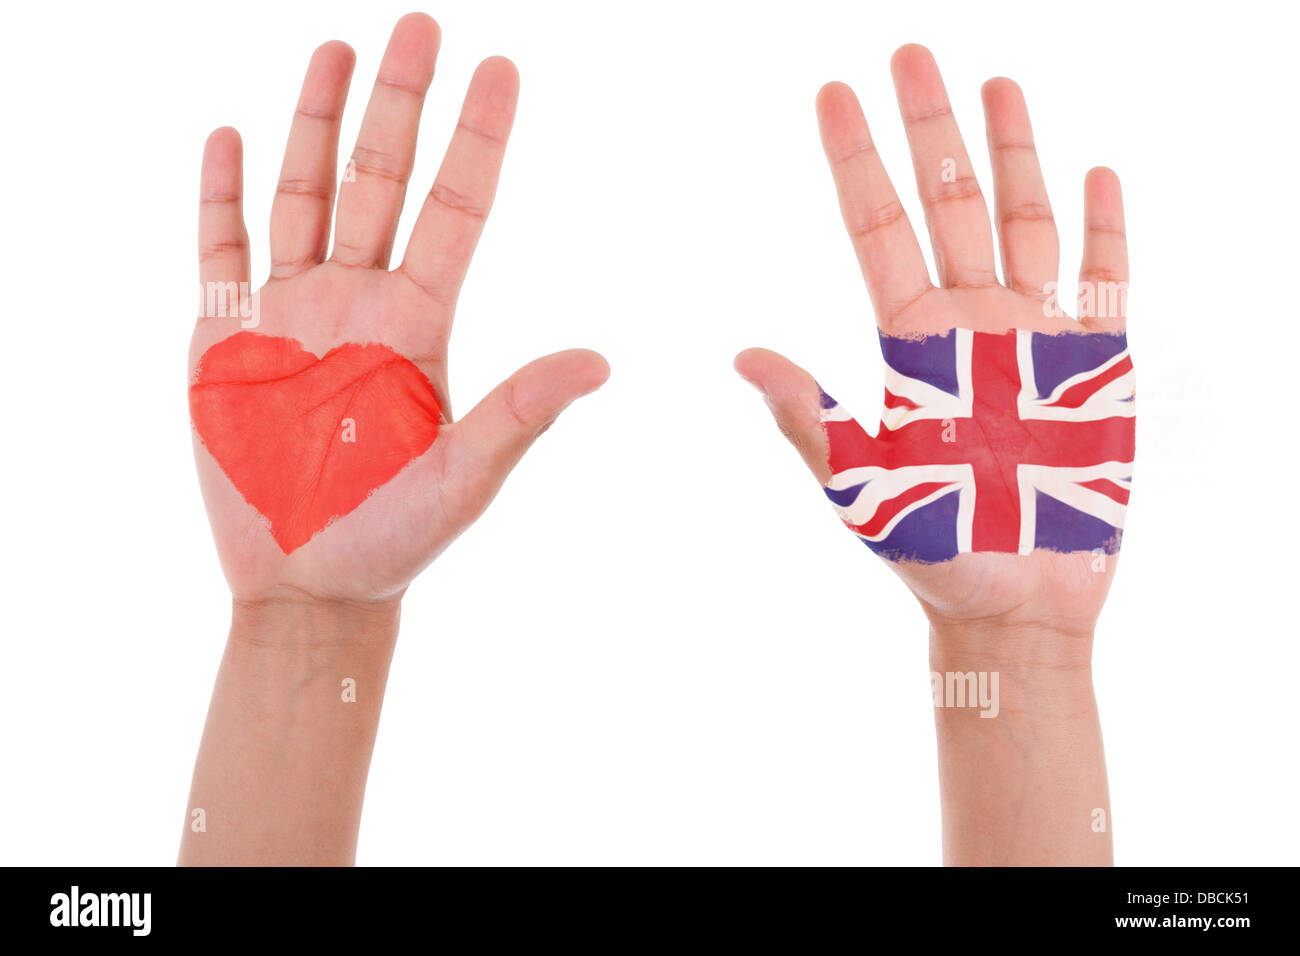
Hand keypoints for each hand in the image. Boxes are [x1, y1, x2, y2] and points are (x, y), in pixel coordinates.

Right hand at [191, 13, 607, 606]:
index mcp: (419, 325)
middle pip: (381, 182)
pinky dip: (219, 193)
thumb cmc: (392, 541)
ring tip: (337, 50)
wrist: (306, 585)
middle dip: (400, 104)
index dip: (477, 139)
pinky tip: (229, 133)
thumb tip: (604, 361)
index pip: (456, 209)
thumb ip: (521, 412)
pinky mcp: (226, 336)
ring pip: (304, 194)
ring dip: (317, 123)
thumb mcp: (464, 477)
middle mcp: (360, 302)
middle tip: (421, 24)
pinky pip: (221, 247)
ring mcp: (293, 311)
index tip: (501, 69)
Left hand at [736, 45, 1132, 645]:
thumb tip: (738, 354)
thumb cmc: (930, 549)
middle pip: (948, 202)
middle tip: (910, 51)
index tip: (833, 91)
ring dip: (1013, 153)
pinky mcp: (1093, 364)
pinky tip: (1094, 174)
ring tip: (997, 83)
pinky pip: (1104, 280)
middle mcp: (968, 322)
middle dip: (931, 128)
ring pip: (1023, 221)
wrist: (1011, 601)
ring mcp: (1034, 334)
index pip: (877, 226)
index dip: (856, 160)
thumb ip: (809, 416)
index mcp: (908, 342)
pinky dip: (1103, 229)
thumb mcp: (859, 484)